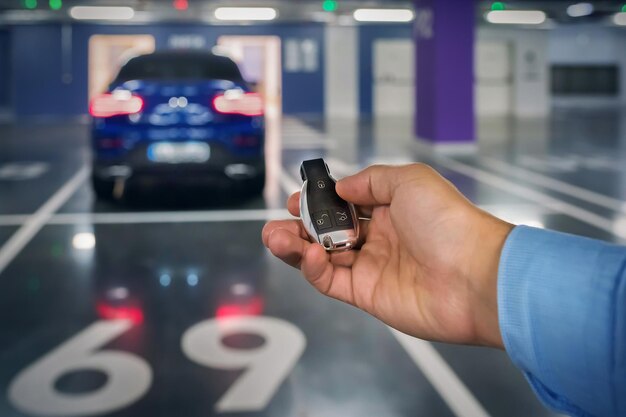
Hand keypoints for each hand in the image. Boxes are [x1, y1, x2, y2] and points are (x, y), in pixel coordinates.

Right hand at [262, 164, 512, 347]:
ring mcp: (372, 267)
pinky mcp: (366, 294)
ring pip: (323, 256)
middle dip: (300, 226)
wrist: (474, 275)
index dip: (319, 202)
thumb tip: (340, 188)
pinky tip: (307, 253)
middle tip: (280, 222)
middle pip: (328, 232)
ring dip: (295, 246)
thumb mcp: (409, 181)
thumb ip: (370, 181)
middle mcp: (379, 238)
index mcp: (390, 210)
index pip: (344, 205)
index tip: (298, 198)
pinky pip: (330, 281)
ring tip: (274, 237)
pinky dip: (312, 268)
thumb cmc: (448, 221)